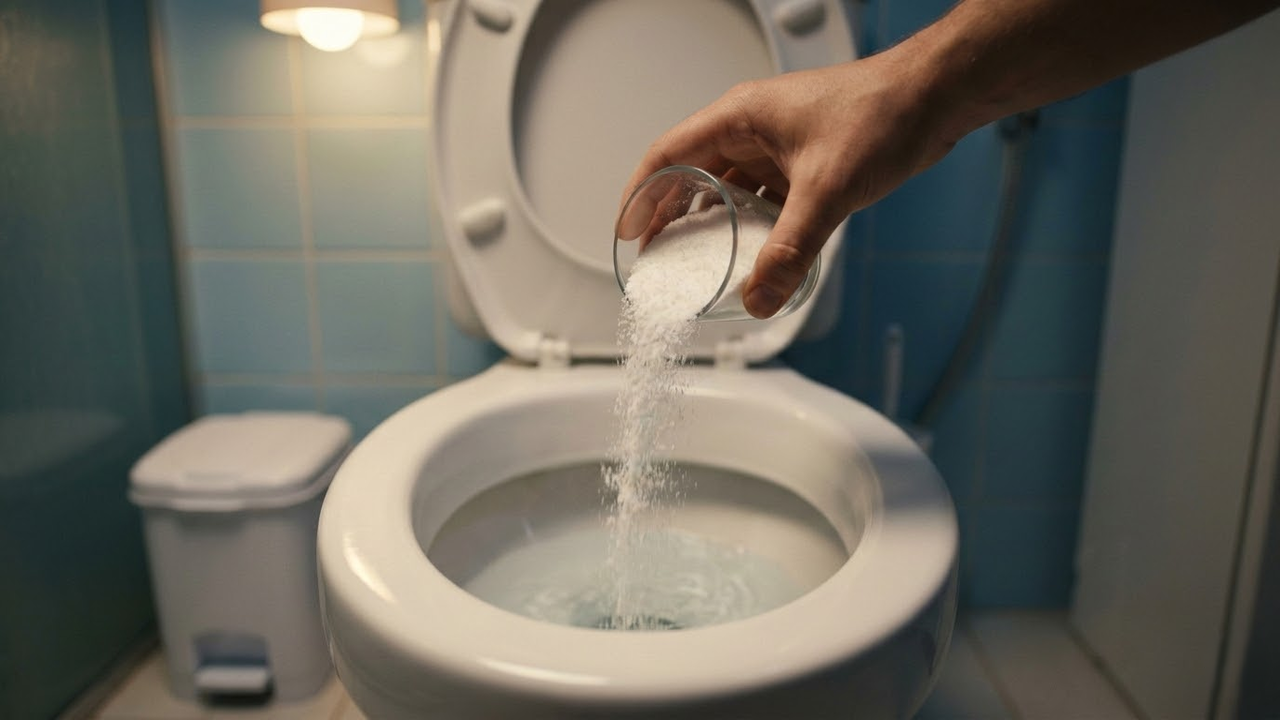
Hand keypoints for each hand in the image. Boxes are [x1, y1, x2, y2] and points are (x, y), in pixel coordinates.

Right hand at [620, 51, 956, 317]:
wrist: (937, 98)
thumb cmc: (883, 112)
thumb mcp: (827, 189)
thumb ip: (790, 251)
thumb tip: (759, 299)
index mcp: (739, 117)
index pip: (667, 155)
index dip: (640, 196)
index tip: (626, 233)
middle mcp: (751, 128)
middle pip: (691, 174)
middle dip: (669, 216)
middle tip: (655, 257)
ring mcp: (777, 144)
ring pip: (726, 187)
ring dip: (709, 222)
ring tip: (693, 261)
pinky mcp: (803, 161)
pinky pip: (760, 196)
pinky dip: (749, 224)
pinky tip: (748, 252)